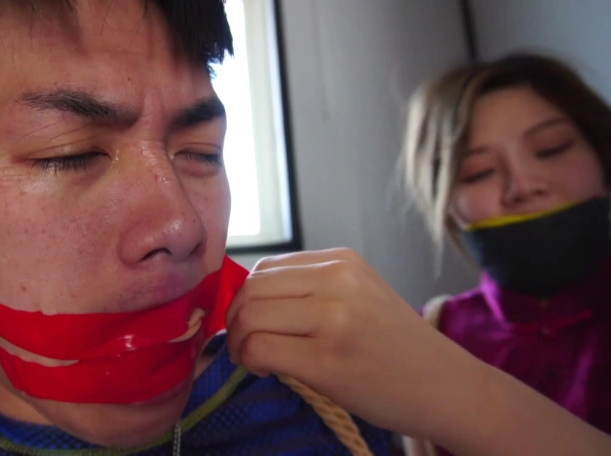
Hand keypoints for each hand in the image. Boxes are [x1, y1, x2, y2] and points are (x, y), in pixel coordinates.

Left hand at [225, 248, 486, 439]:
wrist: (448, 387)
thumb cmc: (399, 347)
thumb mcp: (360, 295)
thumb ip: (311, 288)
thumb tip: (248, 299)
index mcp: (342, 260)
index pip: (265, 269)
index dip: (246, 298)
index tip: (252, 323)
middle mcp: (337, 280)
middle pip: (251, 290)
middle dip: (235, 320)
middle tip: (245, 345)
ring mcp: (333, 318)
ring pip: (249, 317)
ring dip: (240, 342)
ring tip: (257, 359)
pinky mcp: (328, 360)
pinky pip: (260, 349)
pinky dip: (250, 361)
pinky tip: (268, 371)